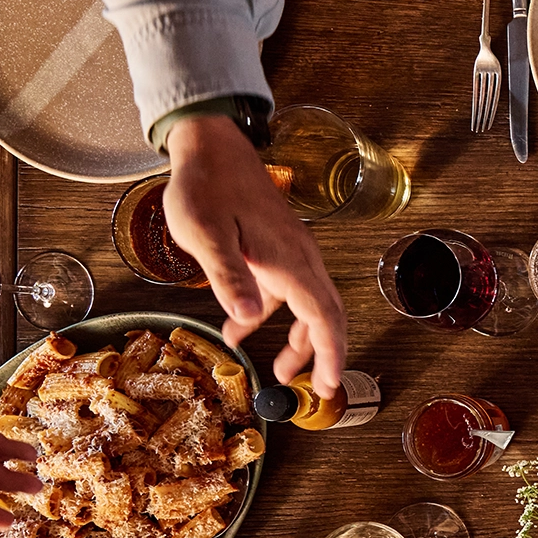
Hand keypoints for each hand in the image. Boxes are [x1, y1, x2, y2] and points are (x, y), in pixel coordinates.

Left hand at [163, 114, 346, 392]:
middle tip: (315, 391)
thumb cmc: (206, 185)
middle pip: (325, 316)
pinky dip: (271, 315)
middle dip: (323, 355)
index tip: (330, 386)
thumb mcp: (205, 233)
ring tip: (280, 370)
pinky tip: (240, 326)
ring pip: (308, 305)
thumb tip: (245, 317)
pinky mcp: (277, 248)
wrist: (211, 145)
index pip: (324, 317)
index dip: (331, 355)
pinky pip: (286, 290)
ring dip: (299, 339)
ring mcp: (290, 253)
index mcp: (289, 261)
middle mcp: (299, 259)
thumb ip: (227, 276)